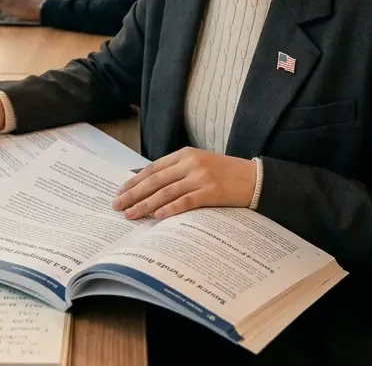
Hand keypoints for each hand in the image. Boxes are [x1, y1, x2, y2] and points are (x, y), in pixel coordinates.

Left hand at [112, 147, 256, 219]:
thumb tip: (148, 187)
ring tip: (130, 215)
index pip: (153, 168)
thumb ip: (177, 171)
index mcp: (185, 154)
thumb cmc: (224, 174)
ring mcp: (201, 177)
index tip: (120, 192)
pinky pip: (185, 202)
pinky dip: (169, 209)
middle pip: (155, 181)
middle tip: (118, 206)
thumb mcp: (199, 164)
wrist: (254, 179)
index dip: (134, 181)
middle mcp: (191, 163)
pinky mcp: (212, 192)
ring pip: (166, 192)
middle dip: (133, 194)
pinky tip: (157, 217)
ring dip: (145, 205)